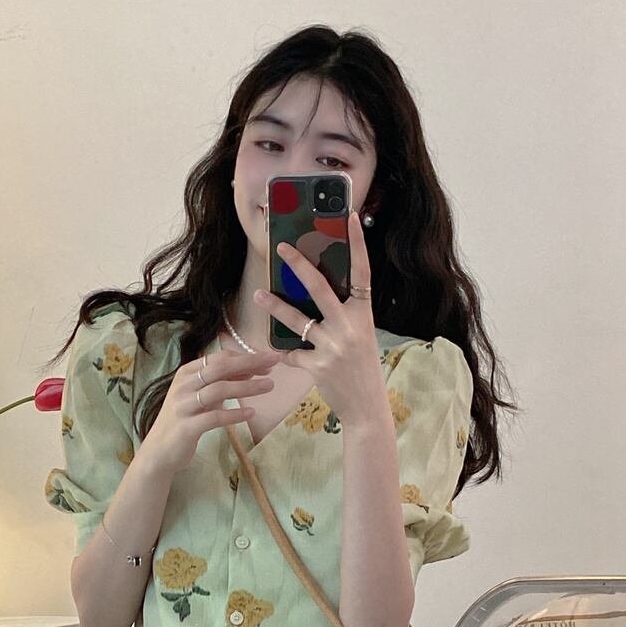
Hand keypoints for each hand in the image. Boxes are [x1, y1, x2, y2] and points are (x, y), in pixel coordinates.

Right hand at [142, 349, 280, 473]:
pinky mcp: (187, 427)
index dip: (245, 356)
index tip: (268, 359)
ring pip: (219, 390)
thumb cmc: (184, 421)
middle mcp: (183, 385)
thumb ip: (221, 383)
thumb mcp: (202, 398)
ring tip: (269, 386)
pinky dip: (234, 414)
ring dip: (247, 387)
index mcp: (187, 373)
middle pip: (220, 368)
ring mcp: (183, 406)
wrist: (159, 451)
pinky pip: (214, 417)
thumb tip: (250, 370)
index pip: (219, 358)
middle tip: (273, 363)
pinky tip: (251, 412)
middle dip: (249, 363)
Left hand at [253, 210, 385, 426]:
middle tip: (281, 248)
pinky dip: (285, 354)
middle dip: (299, 266)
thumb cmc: (362, 369)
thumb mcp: (361, 337)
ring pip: (298, 320)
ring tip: (258, 295)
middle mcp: (350, 327)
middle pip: (321, 288)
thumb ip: (343, 316)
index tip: (350, 218)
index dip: (358, 244)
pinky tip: (280, 353)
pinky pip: (293, 354)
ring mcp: (334, 347)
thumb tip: (315, 295)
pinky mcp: (318, 367)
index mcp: (364, 315)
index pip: (362, 272)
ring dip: (276, 306)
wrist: (368, 408)